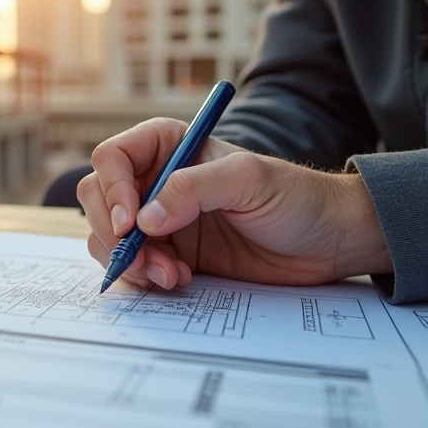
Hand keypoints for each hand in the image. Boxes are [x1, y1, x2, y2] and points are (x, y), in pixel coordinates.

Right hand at [76, 118, 392, 290]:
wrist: (328, 243)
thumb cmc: (297, 197)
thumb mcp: (249, 180)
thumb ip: (193, 189)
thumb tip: (144, 218)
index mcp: (169, 147)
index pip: (113, 158)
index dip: (112, 190)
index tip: (129, 223)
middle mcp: (157, 181)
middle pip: (99, 200)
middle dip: (113, 233)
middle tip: (141, 259)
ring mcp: (161, 221)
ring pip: (108, 237)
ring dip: (129, 261)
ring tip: (171, 274)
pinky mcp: (171, 255)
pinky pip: (132, 267)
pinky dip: (143, 278)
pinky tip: (178, 280)